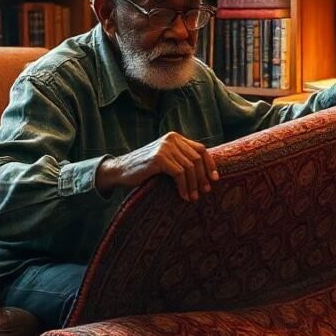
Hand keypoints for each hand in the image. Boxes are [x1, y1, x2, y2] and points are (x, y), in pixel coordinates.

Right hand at [96, 132, 218, 201]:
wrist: (120, 170)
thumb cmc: (145, 169)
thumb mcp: (166, 160)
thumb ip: (181, 159)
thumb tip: (206, 172)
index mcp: (175, 137)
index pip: (201, 149)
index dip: (210, 164)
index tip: (215, 179)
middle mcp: (171, 139)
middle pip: (197, 158)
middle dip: (202, 177)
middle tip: (205, 191)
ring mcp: (165, 148)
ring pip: (189, 167)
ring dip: (193, 185)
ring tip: (193, 197)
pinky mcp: (159, 158)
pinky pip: (179, 174)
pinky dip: (183, 187)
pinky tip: (183, 196)